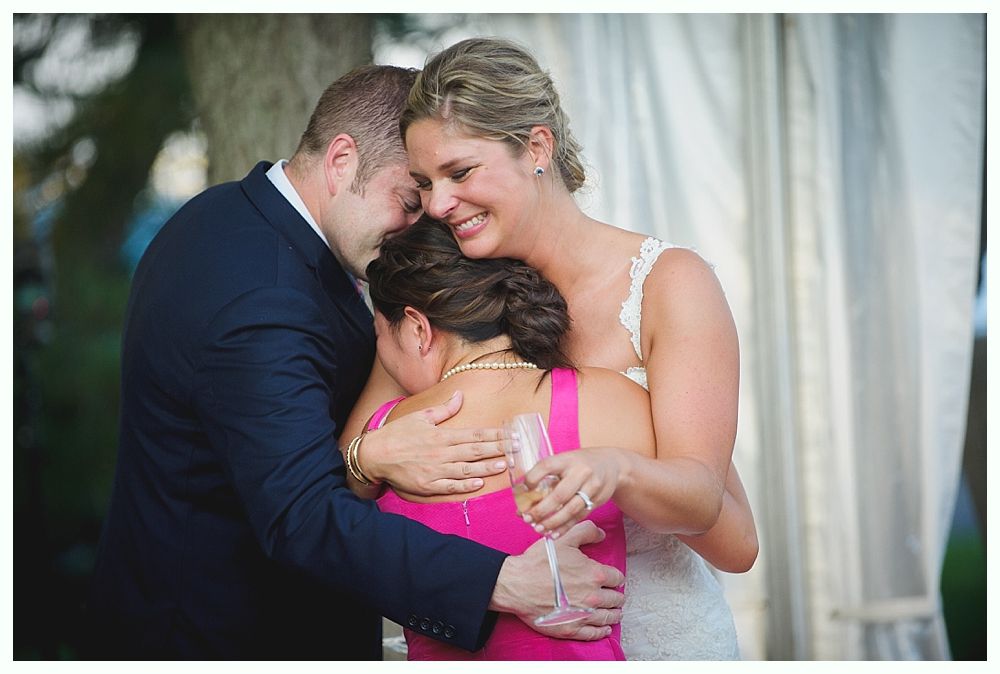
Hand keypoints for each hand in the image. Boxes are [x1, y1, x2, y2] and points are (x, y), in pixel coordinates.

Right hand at [357, 391, 506, 494]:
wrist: (374, 455)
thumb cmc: (397, 434)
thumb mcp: (420, 416)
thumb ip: (443, 409)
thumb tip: (460, 396)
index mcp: (441, 435)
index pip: (474, 434)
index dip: (495, 435)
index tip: (511, 434)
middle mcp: (441, 452)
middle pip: (475, 451)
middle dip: (498, 449)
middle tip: (516, 449)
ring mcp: (435, 470)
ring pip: (466, 469)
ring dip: (486, 467)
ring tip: (503, 466)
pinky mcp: (428, 485)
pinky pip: (450, 486)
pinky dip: (465, 486)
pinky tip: (479, 484)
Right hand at [490, 521, 624, 640]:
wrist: (517, 584)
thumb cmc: (539, 562)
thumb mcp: (563, 539)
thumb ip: (586, 531)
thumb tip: (601, 533)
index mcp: (594, 575)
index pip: (617, 578)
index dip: (614, 577)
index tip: (611, 579)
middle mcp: (593, 597)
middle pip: (615, 599)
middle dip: (615, 596)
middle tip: (614, 596)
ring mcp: (583, 615)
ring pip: (609, 617)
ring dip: (614, 613)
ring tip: (615, 612)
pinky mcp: (571, 629)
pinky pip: (594, 633)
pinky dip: (602, 630)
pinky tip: (604, 627)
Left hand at [522, 447, 624, 537]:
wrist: (612, 465)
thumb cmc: (580, 464)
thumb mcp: (564, 461)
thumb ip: (546, 478)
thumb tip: (523, 500)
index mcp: (567, 459)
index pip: (546, 467)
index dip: (532, 479)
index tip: (523, 490)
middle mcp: (581, 472)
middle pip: (560, 494)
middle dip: (541, 510)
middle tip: (527, 518)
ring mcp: (592, 487)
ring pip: (571, 509)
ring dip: (553, 522)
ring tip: (538, 528)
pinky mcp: (598, 500)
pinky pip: (579, 517)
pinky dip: (565, 527)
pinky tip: (553, 533)